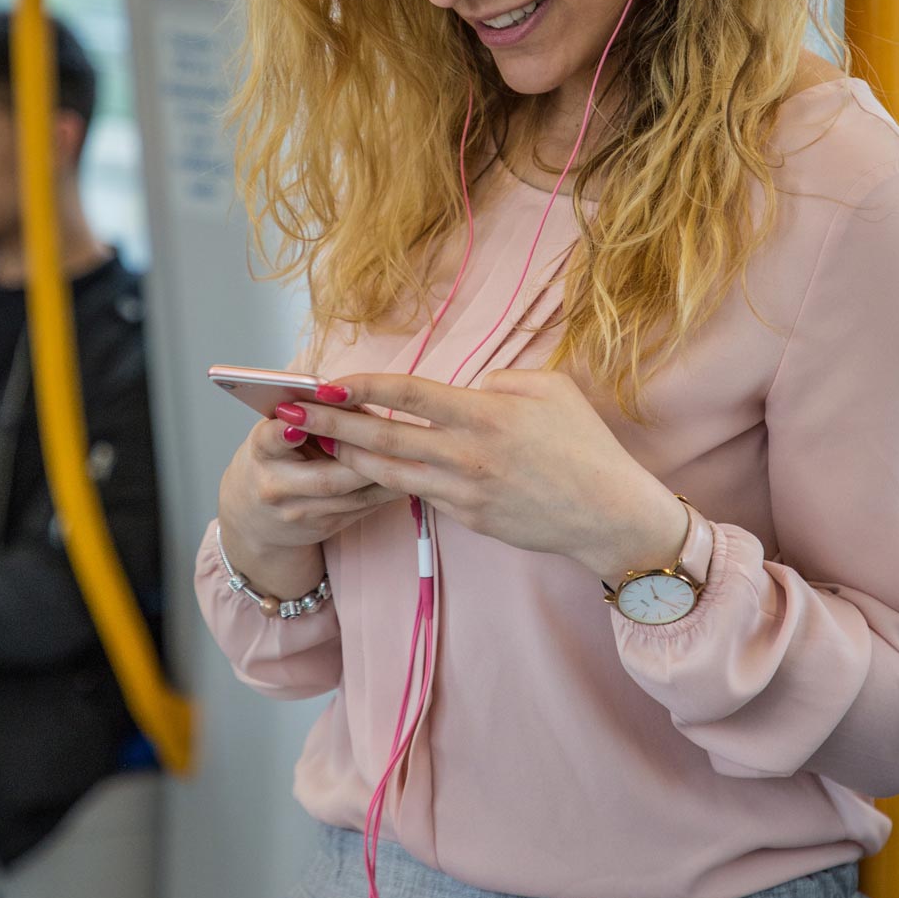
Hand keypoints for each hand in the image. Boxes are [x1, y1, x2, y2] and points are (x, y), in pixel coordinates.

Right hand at [217, 409, 397, 598]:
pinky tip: (409, 473)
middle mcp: (276, 488)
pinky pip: (364, 508)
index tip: (296, 422)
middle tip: (391, 434)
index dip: (283, 433)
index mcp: (261, 454)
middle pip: (325, 476)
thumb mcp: (275, 433)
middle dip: (360, 455)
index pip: (269, 441)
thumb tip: (350, 394)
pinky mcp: (324, 528)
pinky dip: (388, 489)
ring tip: (410, 453)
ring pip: (351, 496)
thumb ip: (305, 417)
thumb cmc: (274, 458)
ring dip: (384, 474)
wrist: (255, 518)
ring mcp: (301, 514)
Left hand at [290, 370, 687, 582]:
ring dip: (347, 457)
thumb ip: (498, 381)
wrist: (610, 515)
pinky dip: (386, 480)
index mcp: (485, 415)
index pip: (408, 395)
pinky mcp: (467, 517)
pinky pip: (417, 494)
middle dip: (330, 424)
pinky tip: (361, 469)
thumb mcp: (549, 390)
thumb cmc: (584, 445)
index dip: (362, 386)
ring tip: (313, 442)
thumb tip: (463, 387)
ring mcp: (463, 491)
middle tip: (288, 414)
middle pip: (382, 436)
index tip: (326, 379)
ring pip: (388, 473)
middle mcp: (466, 454)